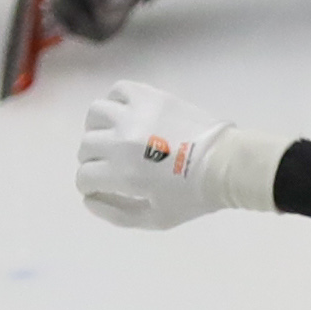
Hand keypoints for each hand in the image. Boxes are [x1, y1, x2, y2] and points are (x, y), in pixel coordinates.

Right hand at [73, 79, 286, 229]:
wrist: (226, 164)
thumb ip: (116, 214)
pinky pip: (118, 90)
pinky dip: (116, 102)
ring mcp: (135, 114)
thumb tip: (88, 200)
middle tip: (114, 165)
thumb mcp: (155, 219)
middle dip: (94, 160)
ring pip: (95, 114)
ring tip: (115, 136)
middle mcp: (121, 140)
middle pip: (86, 146)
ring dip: (98, 128)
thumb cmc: (193, 197)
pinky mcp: (151, 96)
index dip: (91, 185)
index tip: (104, 186)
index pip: (84, 176)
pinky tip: (127, 115)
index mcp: (121, 173)